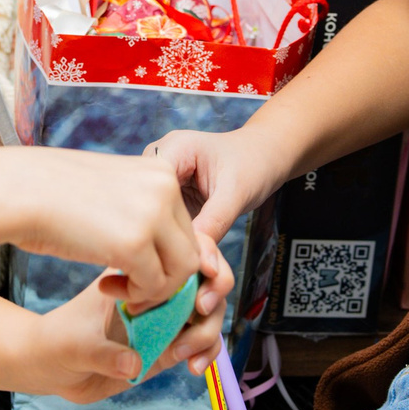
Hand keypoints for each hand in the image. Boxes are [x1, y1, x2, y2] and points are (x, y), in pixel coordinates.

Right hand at [0, 146, 212, 308]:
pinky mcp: (135, 243)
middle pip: (190, 249)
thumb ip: (139, 210)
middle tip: (132, 288)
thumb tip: (158, 247)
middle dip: (166, 277)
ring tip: (120, 291)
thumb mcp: (110, 190)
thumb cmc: (51, 192)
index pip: (185, 226)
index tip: (136, 268)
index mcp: (161, 171)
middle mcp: (165, 188)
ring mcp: (153, 214)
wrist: (16, 189)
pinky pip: (155, 285)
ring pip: (181, 271)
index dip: (165, 255)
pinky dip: (136, 297)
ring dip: (154, 291)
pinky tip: (105, 287)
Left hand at [16, 272, 228, 402]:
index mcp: (136, 270)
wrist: (52, 368)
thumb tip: (133, 364)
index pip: (182, 249)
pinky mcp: (171, 343)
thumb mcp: (73, 344)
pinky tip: (192, 368)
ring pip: (209, 312)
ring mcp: (166, 317)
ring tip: (182, 352)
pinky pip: (202, 342)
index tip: (204, 272)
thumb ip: (103, 355)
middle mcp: (156, 290)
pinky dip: (206, 352)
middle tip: (199, 309)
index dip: (204, 256)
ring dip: (208, 329)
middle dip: (215, 292)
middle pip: (207, 278)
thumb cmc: (57, 342)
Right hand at [148, 127, 290, 248]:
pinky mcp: (168, 193)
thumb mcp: (235, 194)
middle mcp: (161, 159)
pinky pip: (162, 217)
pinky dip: (172, 234)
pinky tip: (182, 250)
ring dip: (164, 235)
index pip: (148, 185)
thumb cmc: (254, 165)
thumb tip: (198, 262)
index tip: (171, 250)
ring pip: (151, 212)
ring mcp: (162, 176)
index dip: (154, 218)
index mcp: (173, 147)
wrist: (264, 156)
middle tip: (177, 260)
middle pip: (145, 200)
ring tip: (179, 257)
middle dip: (158, 230)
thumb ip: (214, 225)